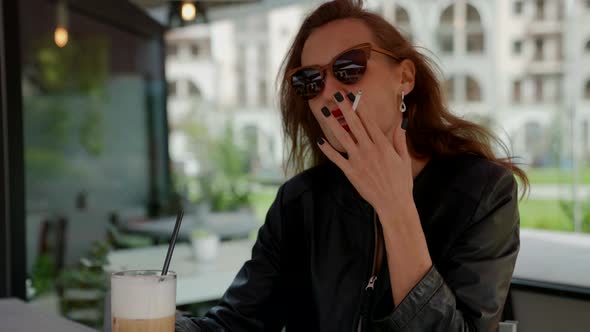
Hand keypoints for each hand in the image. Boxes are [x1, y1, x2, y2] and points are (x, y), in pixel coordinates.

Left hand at [316, 91, 413, 215]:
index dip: (361, 105)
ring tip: (324, 110)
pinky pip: (336, 158)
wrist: (394, 204)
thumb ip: (400, 139)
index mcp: (383, 145)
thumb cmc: (401, 182)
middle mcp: (369, 149)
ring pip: (343, 137)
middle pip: (354, 124)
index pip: (369, 120)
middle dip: (345, 107)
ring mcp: (358, 160)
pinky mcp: (350, 172)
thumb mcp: (404, 158)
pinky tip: (319, 139)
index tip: (354, 94)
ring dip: (332, 122)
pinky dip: (327, 149)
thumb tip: (401, 121)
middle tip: (336, 94)